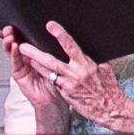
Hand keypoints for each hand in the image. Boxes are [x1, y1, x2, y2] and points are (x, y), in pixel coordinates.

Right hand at [2, 26, 62, 109]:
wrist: (54, 100)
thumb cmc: (57, 81)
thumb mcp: (57, 62)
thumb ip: (54, 50)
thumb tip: (59, 33)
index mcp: (36, 53)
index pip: (27, 38)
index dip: (22, 30)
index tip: (20, 21)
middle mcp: (28, 58)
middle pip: (17, 42)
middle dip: (12, 34)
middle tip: (10, 27)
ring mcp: (22, 66)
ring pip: (13, 51)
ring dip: (9, 42)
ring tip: (9, 35)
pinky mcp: (19, 75)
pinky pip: (16, 63)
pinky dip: (14, 54)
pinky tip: (14, 47)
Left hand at [11, 22, 133, 130]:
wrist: (109, 108)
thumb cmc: (109, 88)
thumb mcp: (105, 69)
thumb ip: (95, 58)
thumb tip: (91, 48)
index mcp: (86, 64)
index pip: (70, 46)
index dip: (60, 34)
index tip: (50, 26)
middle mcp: (76, 74)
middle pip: (51, 61)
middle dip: (36, 53)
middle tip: (24, 46)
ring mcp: (69, 85)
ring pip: (48, 73)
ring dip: (36, 65)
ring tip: (25, 58)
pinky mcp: (66, 94)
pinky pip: (54, 83)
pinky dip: (46, 76)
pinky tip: (37, 72)